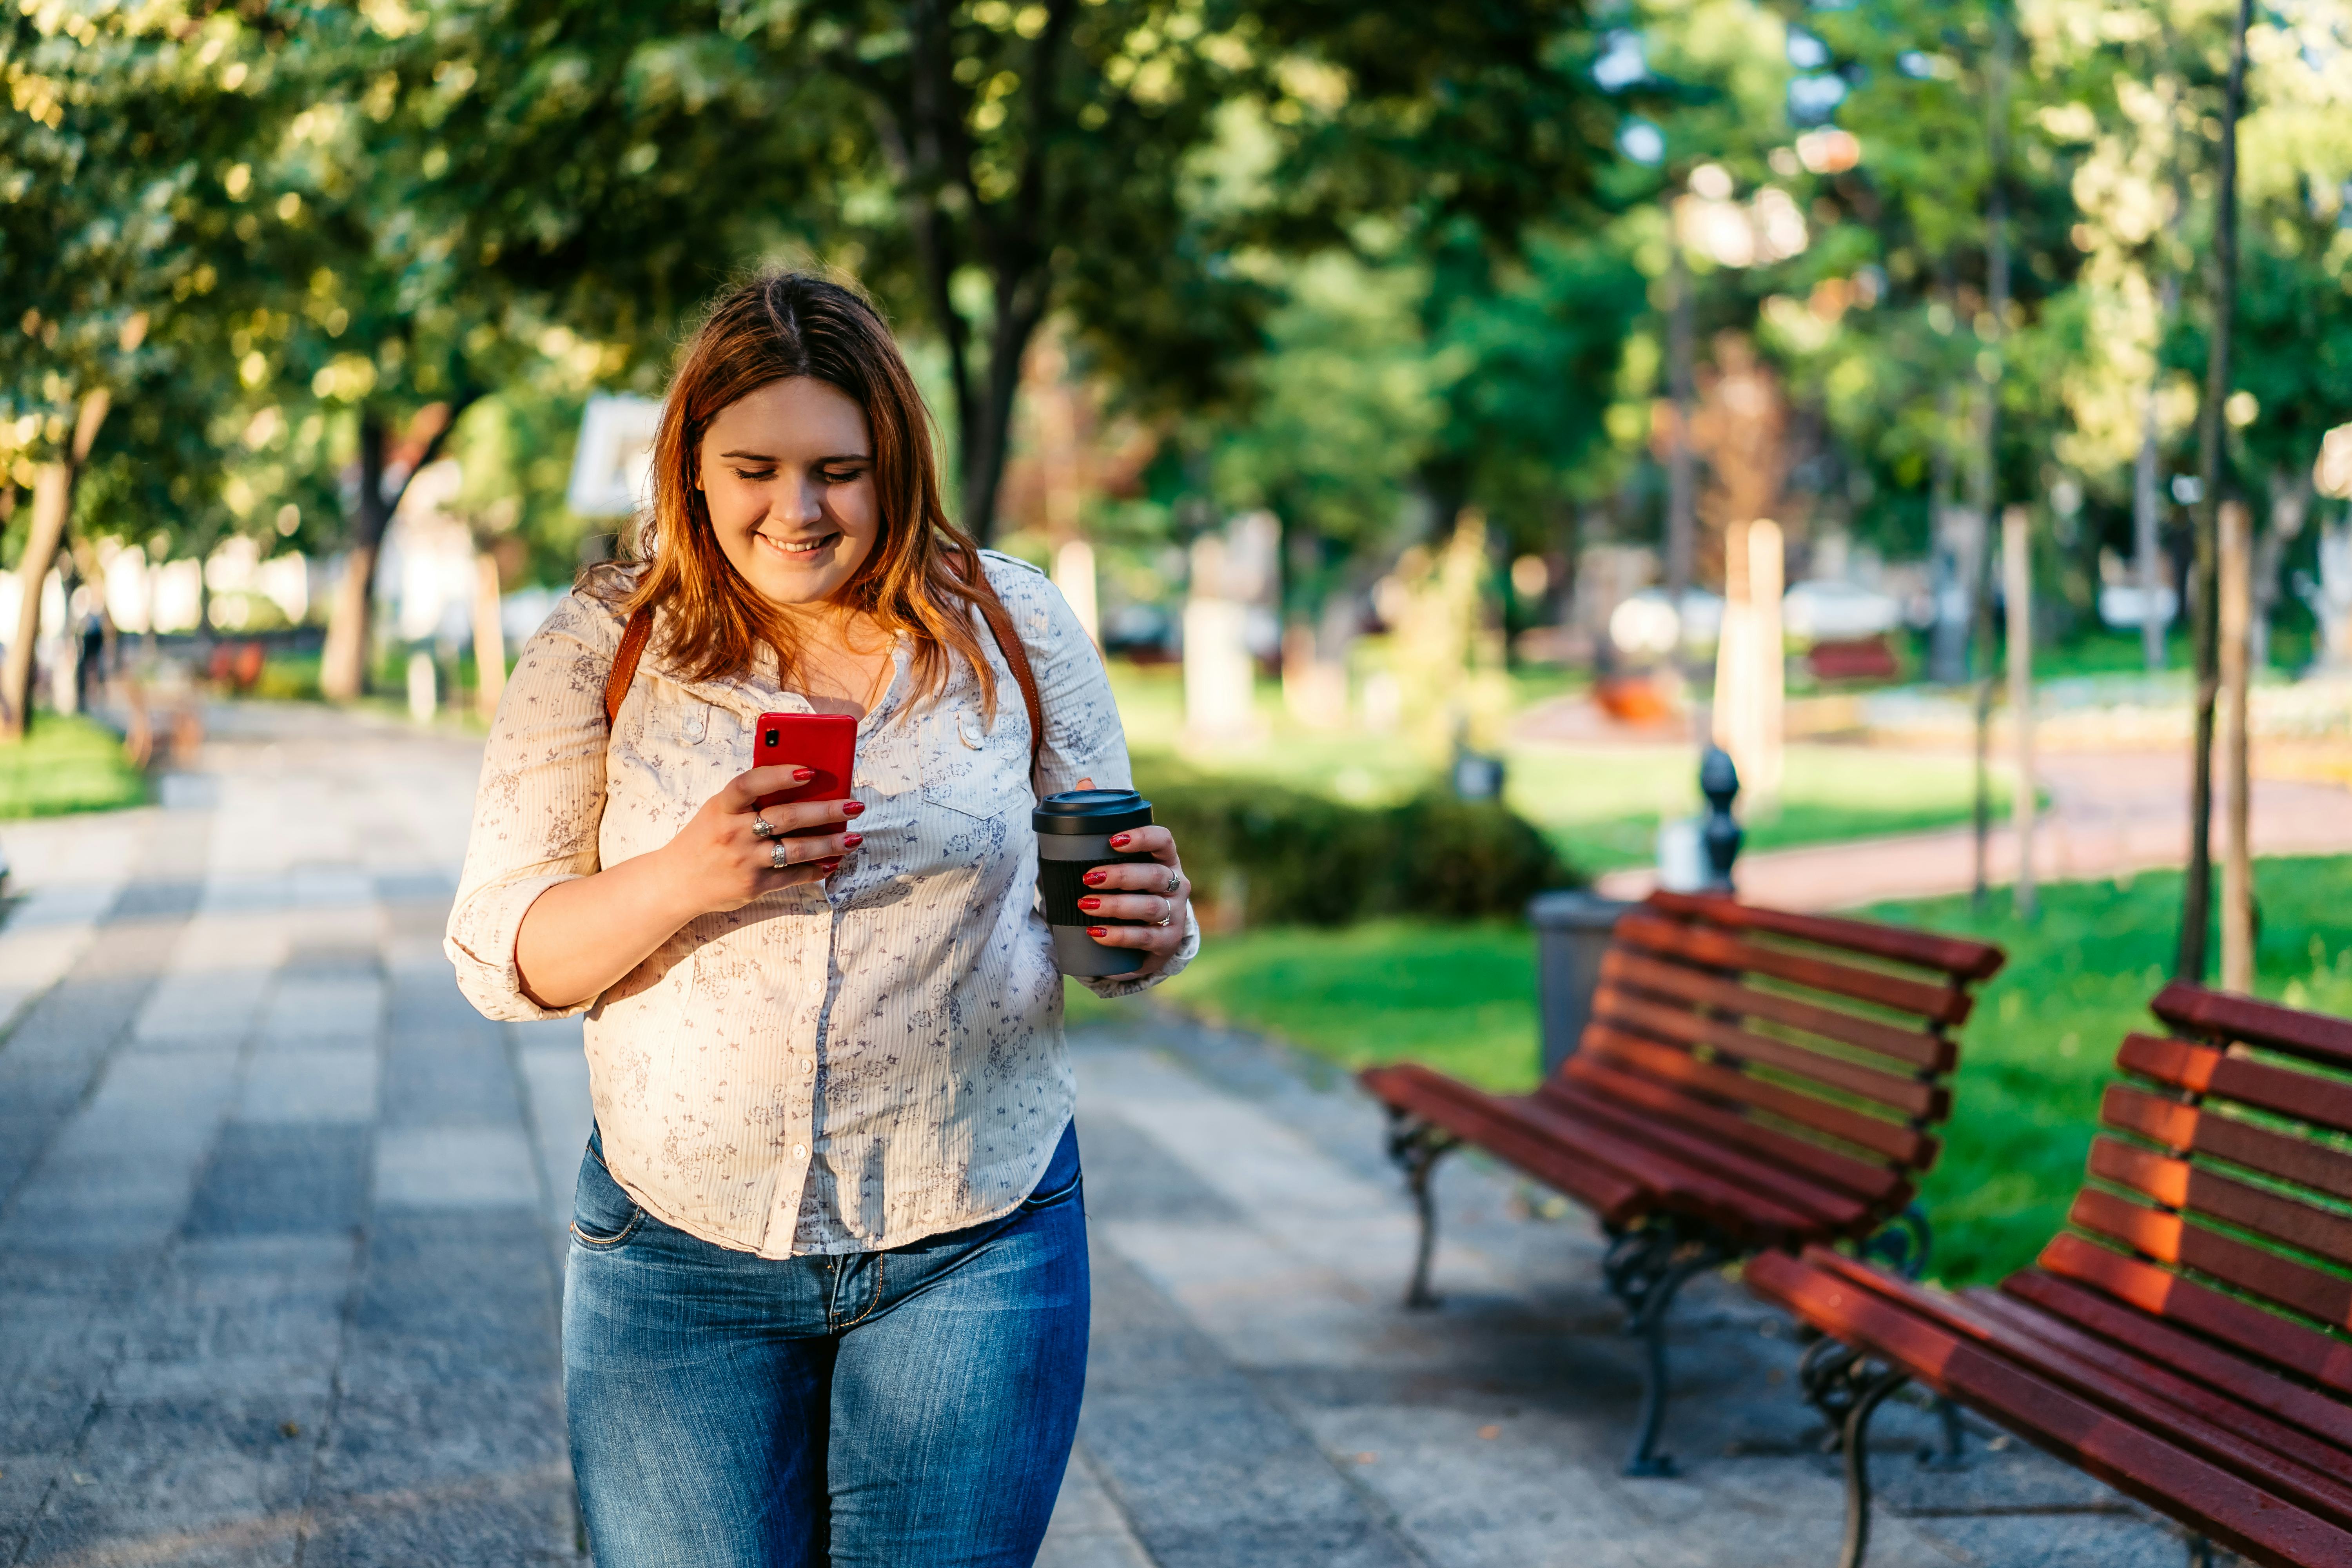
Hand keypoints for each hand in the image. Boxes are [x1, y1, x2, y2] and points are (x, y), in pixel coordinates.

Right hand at [655, 764, 864, 914]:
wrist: (676, 881)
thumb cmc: (706, 837)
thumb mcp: (718, 811)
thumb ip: (750, 799)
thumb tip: (801, 782)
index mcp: (722, 806)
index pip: (751, 783)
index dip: (780, 775)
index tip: (809, 771)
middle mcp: (733, 832)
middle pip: (787, 817)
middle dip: (826, 810)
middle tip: (855, 805)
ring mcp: (744, 860)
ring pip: (797, 849)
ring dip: (831, 843)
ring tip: (855, 838)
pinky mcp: (753, 885)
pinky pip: (792, 875)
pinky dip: (816, 869)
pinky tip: (833, 862)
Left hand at [1076, 823, 1190, 979]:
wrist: (1147, 943)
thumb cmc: (1128, 897)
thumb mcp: (1121, 873)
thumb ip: (1100, 847)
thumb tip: (1072, 808)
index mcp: (1166, 861)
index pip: (1162, 841)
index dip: (1142, 837)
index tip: (1112, 840)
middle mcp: (1176, 886)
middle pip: (1154, 875)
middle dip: (1120, 875)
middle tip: (1088, 878)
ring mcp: (1175, 915)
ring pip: (1149, 907)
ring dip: (1116, 905)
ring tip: (1086, 905)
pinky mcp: (1168, 942)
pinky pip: (1145, 938)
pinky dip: (1119, 936)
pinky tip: (1097, 932)